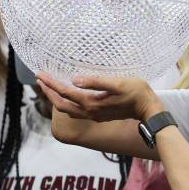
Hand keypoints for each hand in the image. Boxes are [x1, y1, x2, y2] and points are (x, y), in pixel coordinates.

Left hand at [36, 73, 163, 121]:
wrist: (149, 108)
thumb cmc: (136, 92)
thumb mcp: (117, 83)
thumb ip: (95, 81)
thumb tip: (73, 79)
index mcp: (91, 103)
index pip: (65, 92)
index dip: (51, 83)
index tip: (40, 74)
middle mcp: (90, 112)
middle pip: (61, 104)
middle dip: (49, 92)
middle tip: (40, 80)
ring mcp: (94, 115)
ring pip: (68, 109)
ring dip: (56, 98)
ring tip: (49, 87)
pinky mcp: (99, 115)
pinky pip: (76, 110)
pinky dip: (67, 102)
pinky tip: (68, 94)